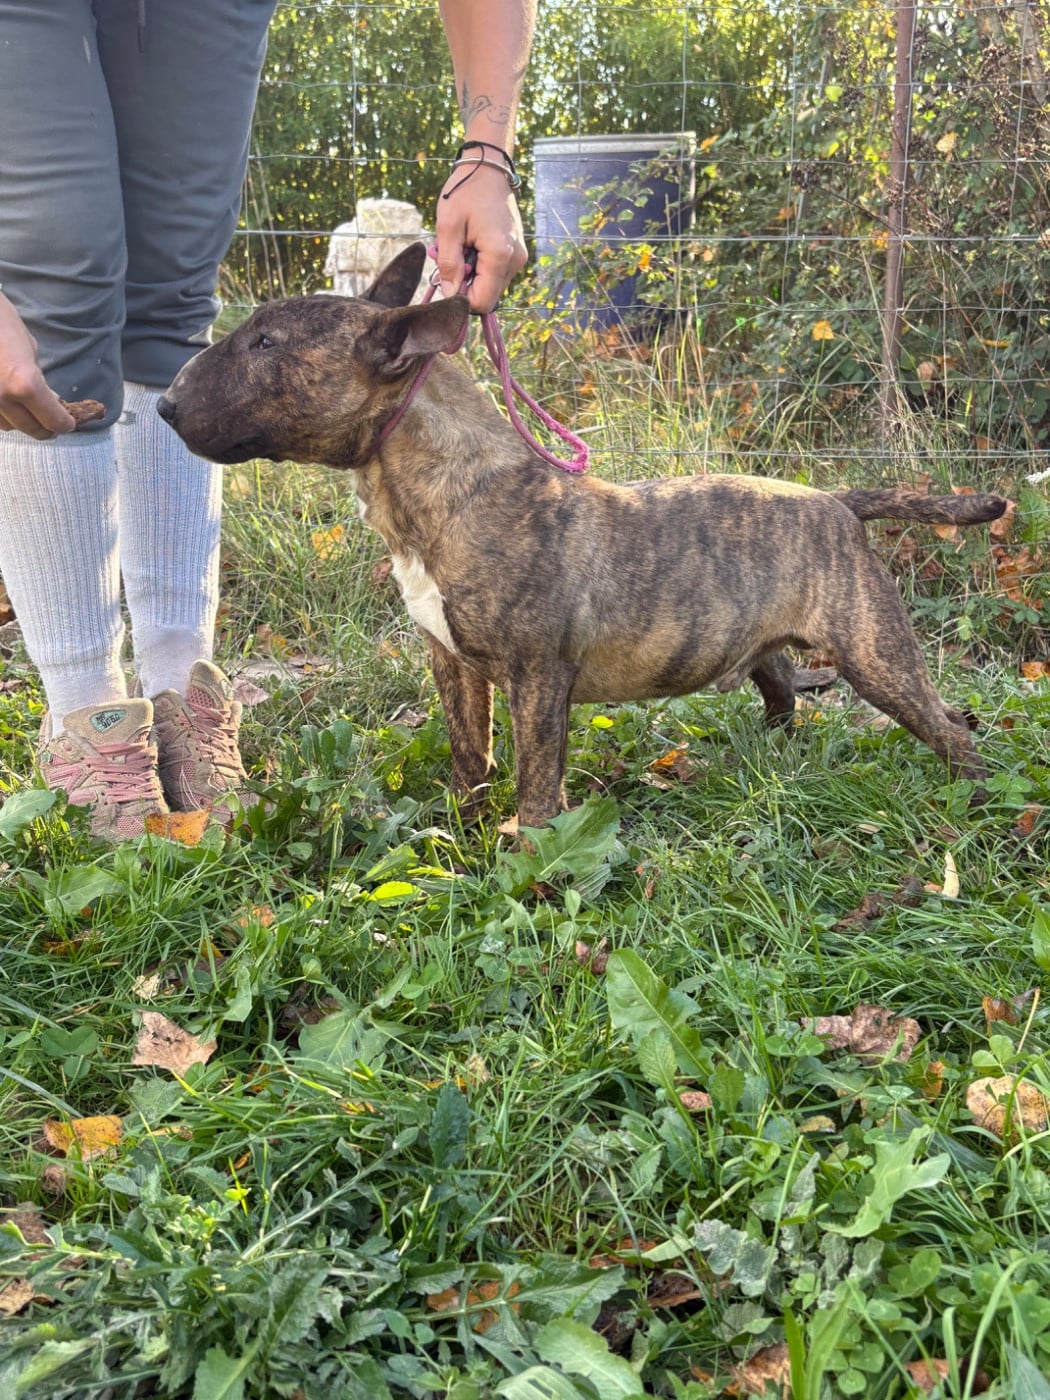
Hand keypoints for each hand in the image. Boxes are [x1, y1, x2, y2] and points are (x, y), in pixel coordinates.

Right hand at [0, 294, 75, 438]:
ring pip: (9, 426)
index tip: (68, 422)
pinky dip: (2, 415)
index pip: (54, 421)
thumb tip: (53, 401)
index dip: (65, 424)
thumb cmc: (2, 323)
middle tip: (52, 423)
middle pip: (33, 430)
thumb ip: (41, 381)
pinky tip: (8, 403)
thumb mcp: (31, 351)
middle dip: (47, 428)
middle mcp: (3, 398)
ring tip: (27, 410)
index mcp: (26, 385)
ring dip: (21, 422)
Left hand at [434, 162, 527, 312]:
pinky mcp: (517, 253)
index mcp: (499, 255)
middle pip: (488, 297)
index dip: (461, 298)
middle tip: (454, 256)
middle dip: (467, 285)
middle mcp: (515, 261)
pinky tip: (473, 246)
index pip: (481, 302)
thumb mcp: (448, 227)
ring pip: (492, 286)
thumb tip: (450, 295)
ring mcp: (519, 258)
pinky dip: (482, 267)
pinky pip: (497, 274)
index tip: (448, 276)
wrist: (488, 168)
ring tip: (463, 247)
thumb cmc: (465, 192)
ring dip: (473, 275)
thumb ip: (448, 264)